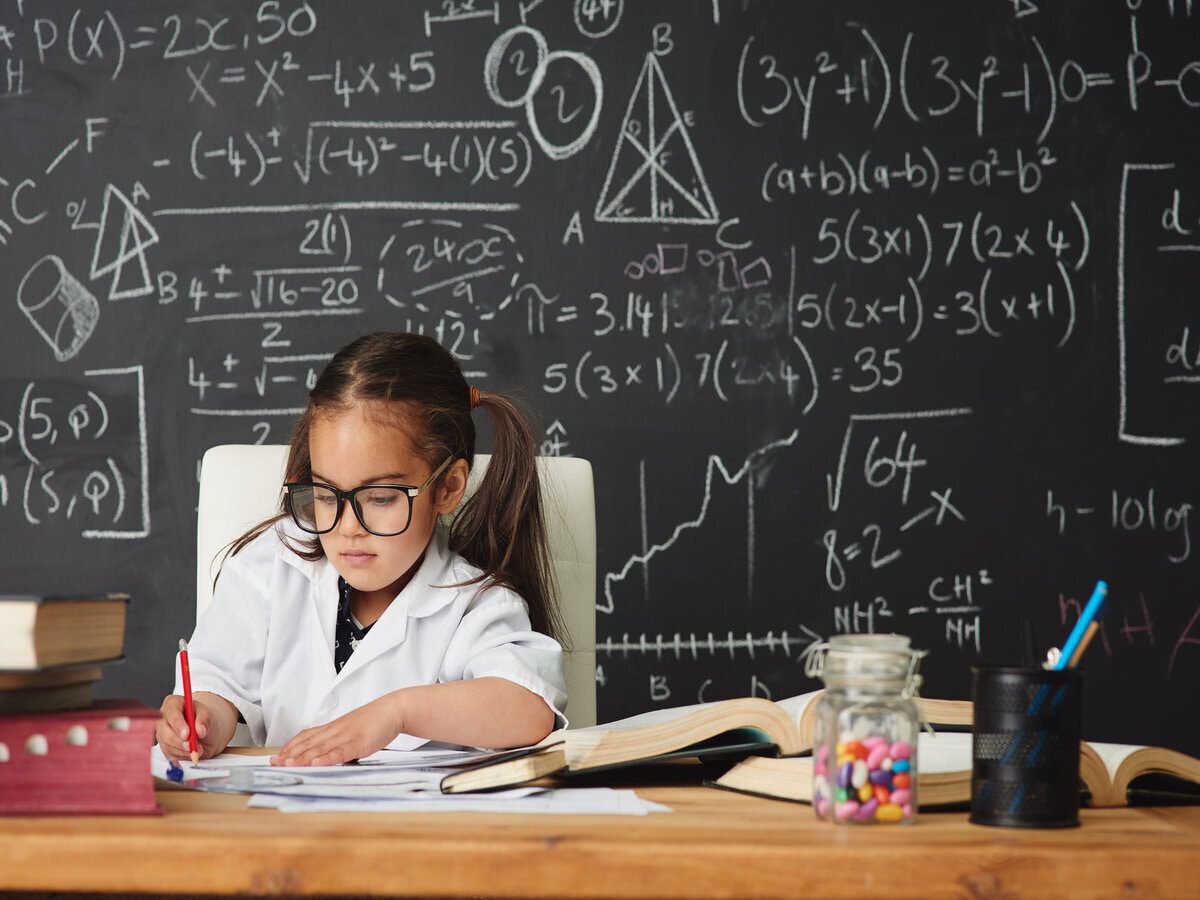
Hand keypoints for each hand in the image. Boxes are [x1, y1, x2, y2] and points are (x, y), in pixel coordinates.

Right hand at [156, 694, 221, 763]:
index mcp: (173, 703)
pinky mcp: (165, 747)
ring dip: (183, 750)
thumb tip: (200, 730)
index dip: (178, 724)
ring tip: (199, 749)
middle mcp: (164, 718)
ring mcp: (162, 734)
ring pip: (167, 745)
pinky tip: (192, 753)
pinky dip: (183, 756)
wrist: (206, 732)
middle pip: (164, 731)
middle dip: (179, 741)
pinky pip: (170, 755)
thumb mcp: (208, 714)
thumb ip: (205, 719)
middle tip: (192, 746)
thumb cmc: (204, 719)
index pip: (171, 712)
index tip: (187, 733)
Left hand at [271, 694, 402, 765]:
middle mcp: (336, 731)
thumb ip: (338, 742)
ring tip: (287, 764)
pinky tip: (317, 764)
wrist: (392, 710)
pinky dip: (327, 758)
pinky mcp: (359, 742)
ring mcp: (346, 736)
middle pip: (309, 743)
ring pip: (320, 748)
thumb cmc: (374, 721)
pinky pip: (340, 751)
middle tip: (273, 763)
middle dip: (290, 754)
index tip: (277, 756)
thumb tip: (325, 756)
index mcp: (333, 728)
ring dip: (302, 757)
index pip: (306, 737)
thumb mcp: (351, 730)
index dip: (290, 747)